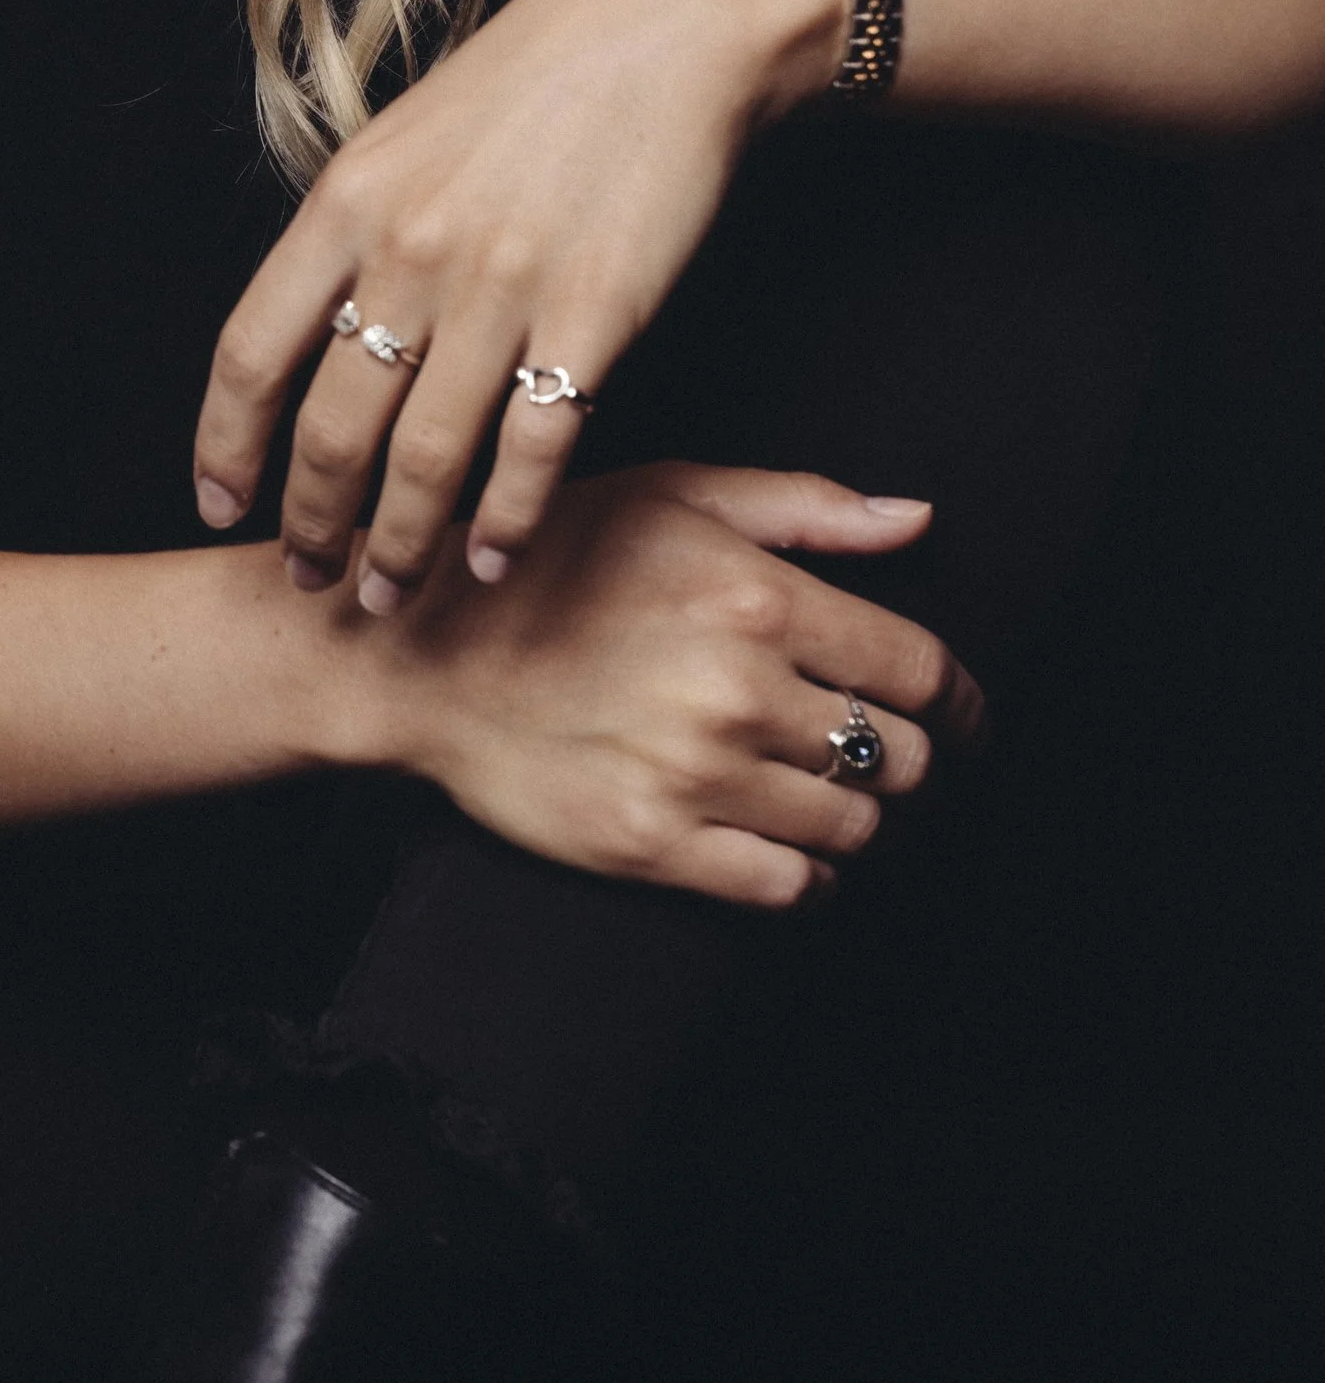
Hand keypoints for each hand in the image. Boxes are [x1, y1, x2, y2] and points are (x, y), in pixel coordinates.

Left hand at [194, 0, 844, 602]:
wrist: (666, 24)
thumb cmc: (536, 80)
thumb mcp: (406, 137)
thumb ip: (355, 235)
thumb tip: (316, 335)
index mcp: (346, 203)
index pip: (250, 355)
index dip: (225, 448)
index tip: (219, 508)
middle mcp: (409, 251)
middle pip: (329, 427)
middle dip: (311, 522)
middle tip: (311, 582)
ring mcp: (502, 287)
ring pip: (425, 456)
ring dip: (400, 544)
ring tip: (390, 597)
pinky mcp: (596, 314)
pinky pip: (535, 447)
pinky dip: (508, 518)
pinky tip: (493, 559)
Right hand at [339, 460, 982, 907]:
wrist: (419, 652)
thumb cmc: (551, 561)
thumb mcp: (673, 495)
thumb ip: (803, 507)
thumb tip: (917, 521)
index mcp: (758, 596)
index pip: (922, 671)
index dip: (963, 700)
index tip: (963, 715)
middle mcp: (740, 689)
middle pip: (904, 756)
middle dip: (911, 757)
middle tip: (882, 753)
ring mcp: (699, 775)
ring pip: (854, 826)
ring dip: (859, 816)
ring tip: (826, 794)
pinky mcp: (655, 845)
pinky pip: (790, 886)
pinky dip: (811, 875)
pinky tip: (789, 847)